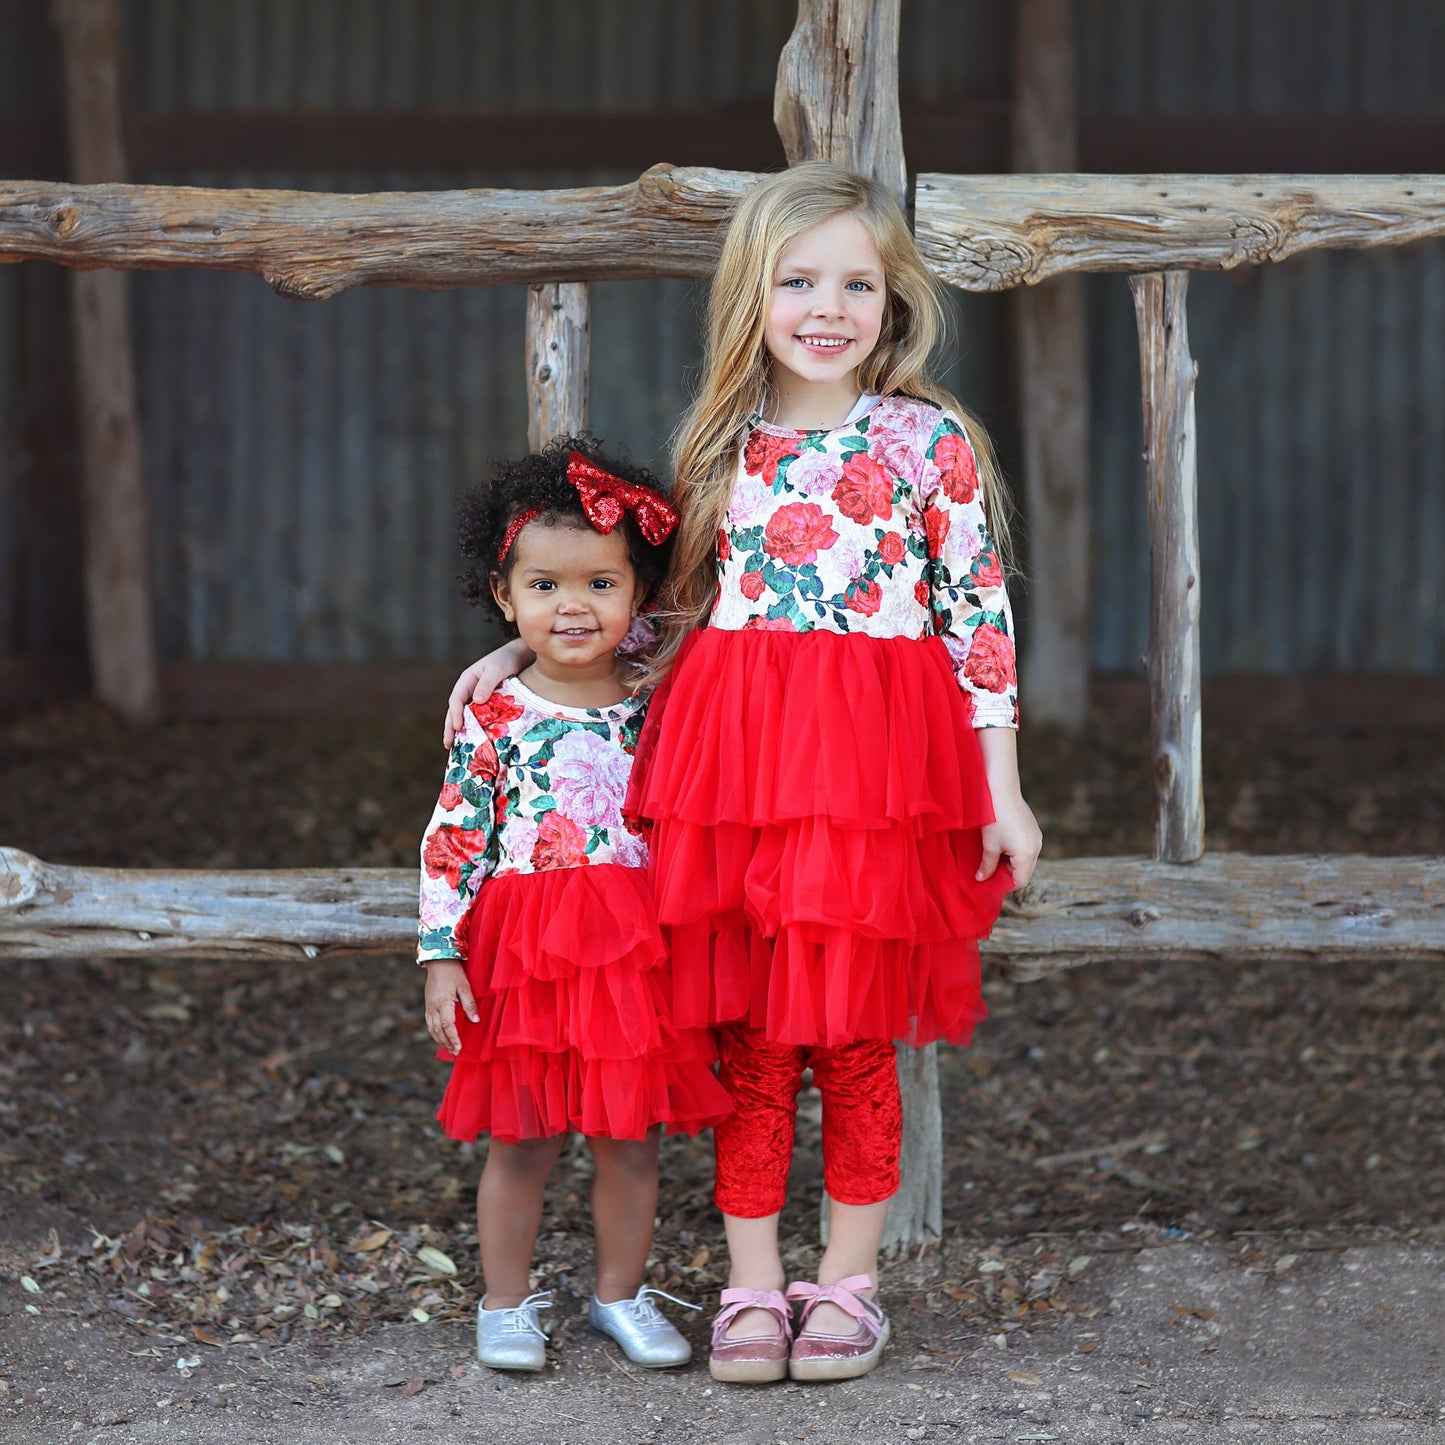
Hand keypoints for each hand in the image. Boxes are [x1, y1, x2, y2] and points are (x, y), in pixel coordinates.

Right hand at [422, 960, 478, 1052]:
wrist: (439, 961)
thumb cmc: (454, 973)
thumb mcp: (465, 986)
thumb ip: (470, 1004)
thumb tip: (476, 1021)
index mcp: (443, 1002)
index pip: (448, 1025)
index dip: (453, 1038)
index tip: (459, 1048)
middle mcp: (433, 1007)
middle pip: (438, 1030)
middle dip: (447, 1043)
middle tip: (456, 1052)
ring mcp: (429, 1006)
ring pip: (431, 1029)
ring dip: (440, 1040)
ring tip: (449, 1048)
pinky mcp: (428, 1005)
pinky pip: (429, 1023)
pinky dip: (434, 1033)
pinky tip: (441, 1037)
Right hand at [442, 638, 534, 747]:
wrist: (519, 657)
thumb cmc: (507, 660)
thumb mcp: (497, 669)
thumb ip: (487, 683)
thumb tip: (477, 701)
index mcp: (467, 680)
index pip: (456, 699)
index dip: (455, 714)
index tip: (457, 727)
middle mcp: (469, 690)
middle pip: (456, 710)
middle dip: (451, 727)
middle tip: (448, 744)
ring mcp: (476, 697)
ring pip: (465, 715)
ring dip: (459, 730)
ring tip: (455, 747)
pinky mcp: (487, 704)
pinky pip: (477, 717)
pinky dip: (474, 728)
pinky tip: (475, 740)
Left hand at [974, 726, 1041, 888]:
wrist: (1001, 789)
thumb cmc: (993, 817)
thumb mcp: (989, 845)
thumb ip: (987, 865)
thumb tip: (981, 879)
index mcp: (1027, 854)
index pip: (1020, 881)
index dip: (1004, 885)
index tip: (989, 883)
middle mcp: (1037, 847)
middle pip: (1025, 871)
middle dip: (1007, 874)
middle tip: (988, 871)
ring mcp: (1037, 837)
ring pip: (1026, 860)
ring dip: (1011, 863)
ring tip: (992, 856)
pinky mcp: (1033, 829)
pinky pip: (1027, 848)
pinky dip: (1015, 852)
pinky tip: (1000, 844)